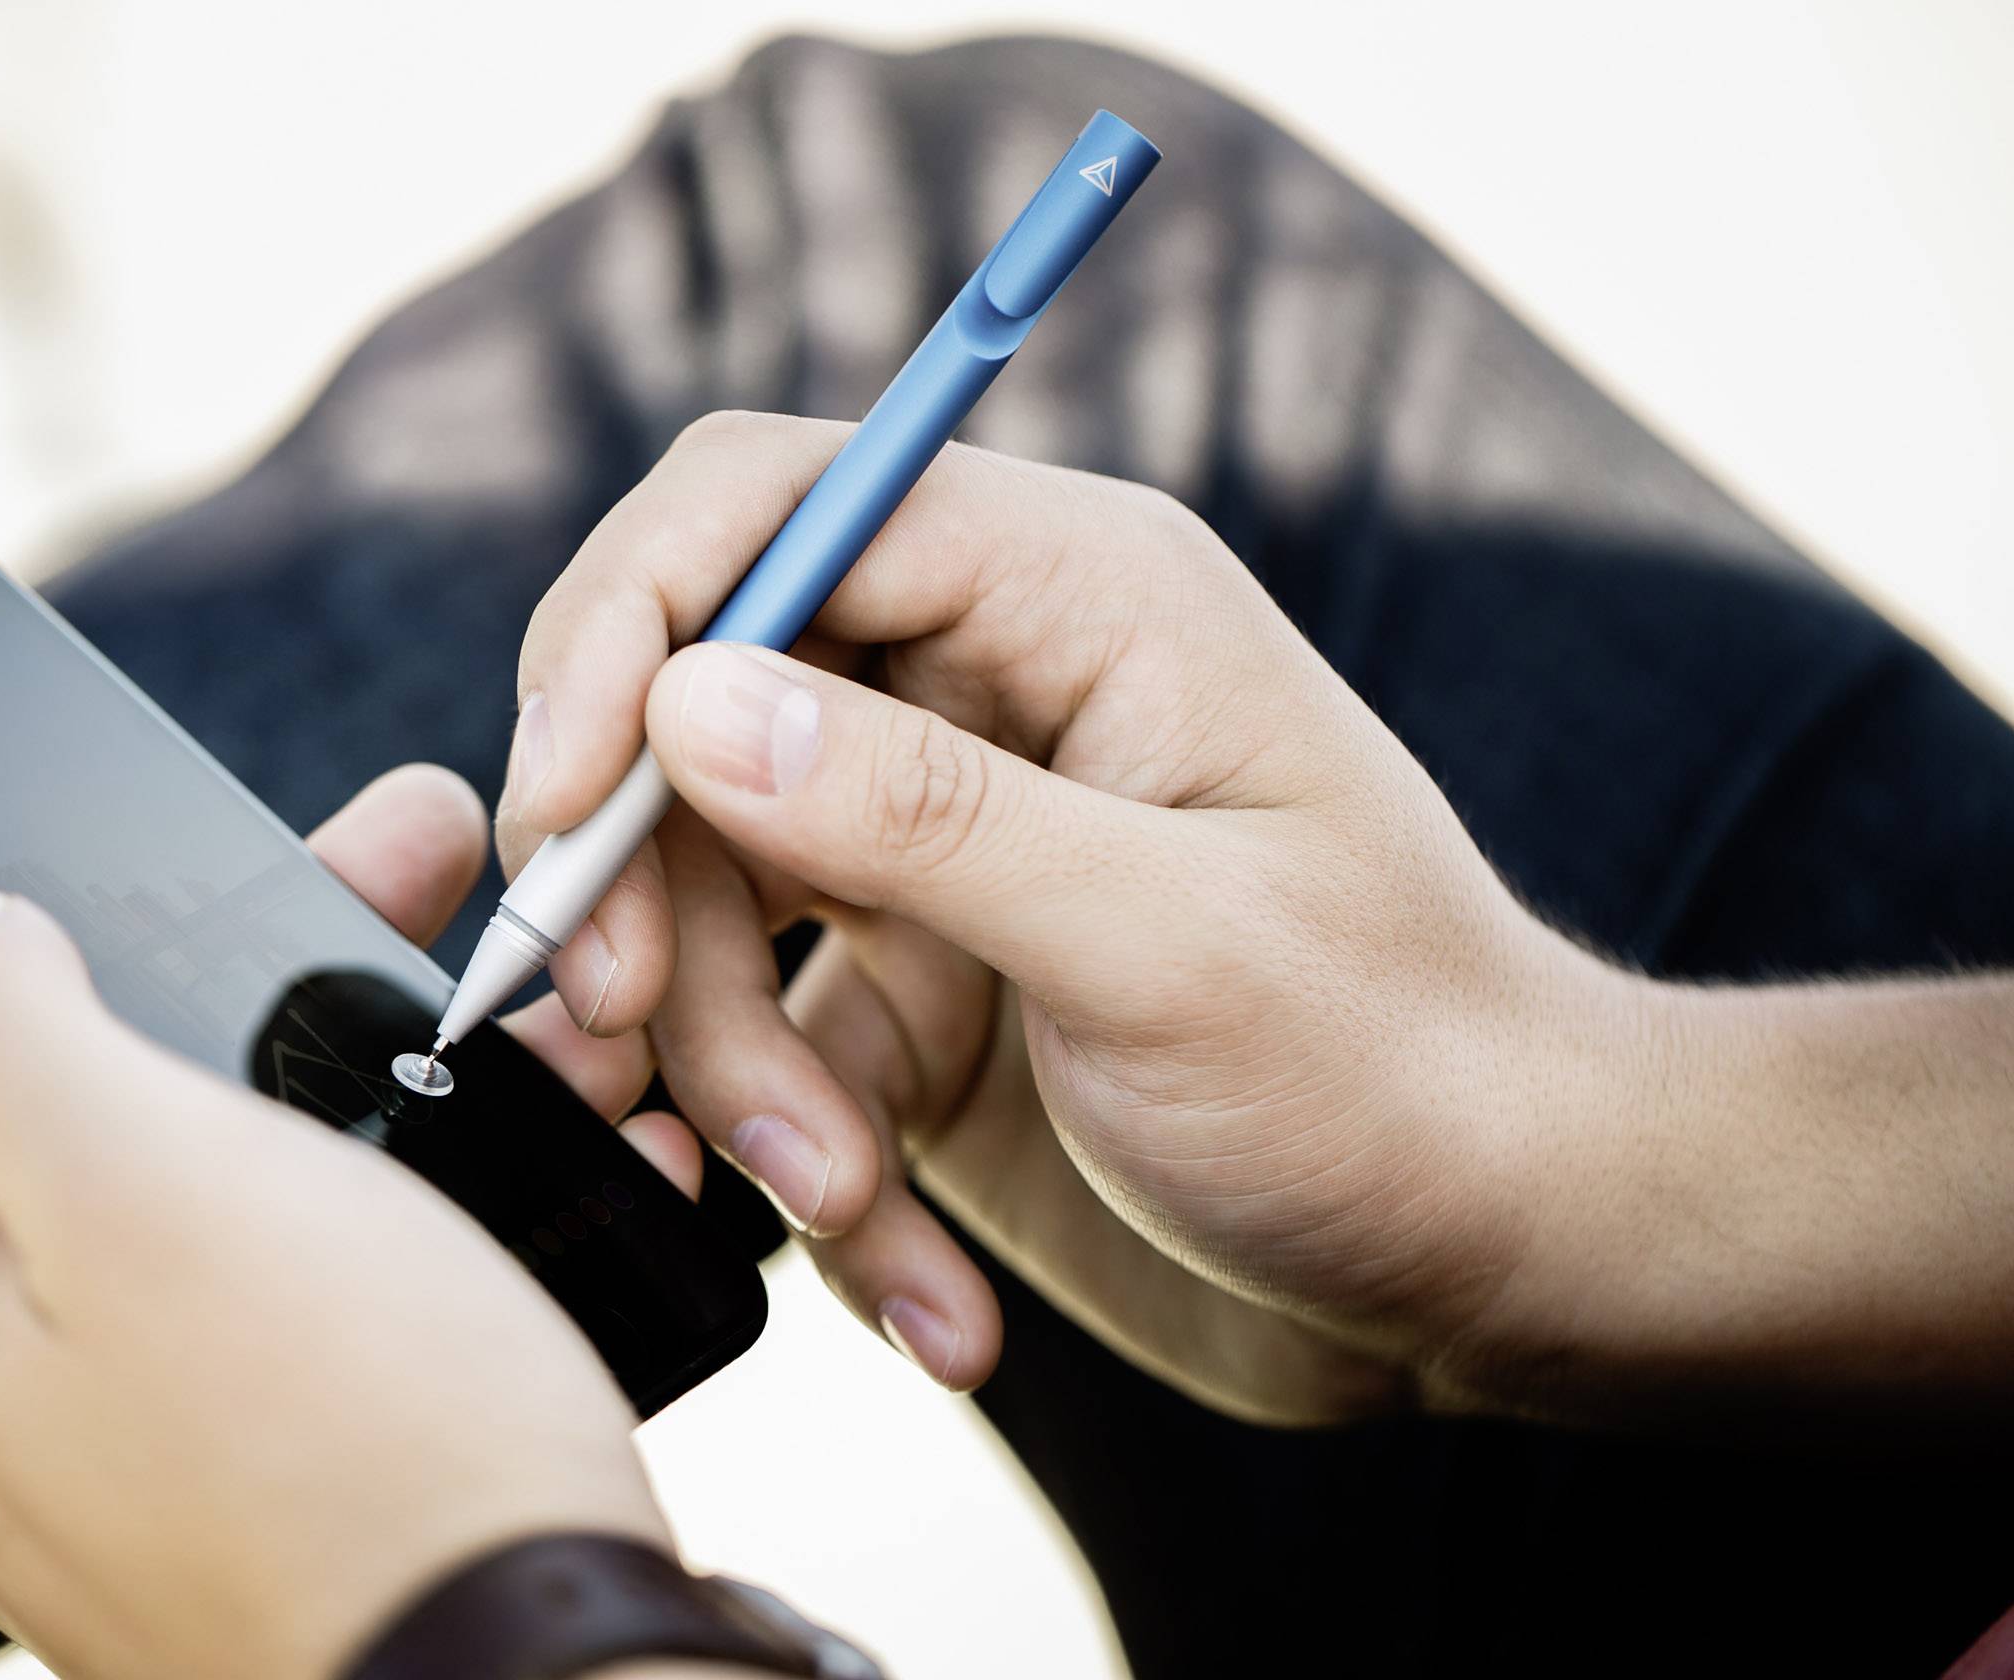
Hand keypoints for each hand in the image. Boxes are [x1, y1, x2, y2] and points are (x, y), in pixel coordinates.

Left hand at [0, 766, 703, 1679]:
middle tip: (460, 926)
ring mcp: (142, 1480)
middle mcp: (8, 1409)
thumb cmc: (355, 1440)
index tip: (310, 855)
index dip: (148, 915)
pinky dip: (437, 1244)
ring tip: (554, 1061)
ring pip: (258, 1218)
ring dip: (400, 1111)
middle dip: (307, 1002)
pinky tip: (537, 1211)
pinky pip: (337, 1330)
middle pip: (141, 1121)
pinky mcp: (275, 1523)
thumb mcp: (136, 1173)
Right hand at [497, 412, 1618, 1421]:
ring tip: (843, 1205)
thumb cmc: (1398, 1074)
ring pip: (711, 905)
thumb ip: (921, 816)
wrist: (1503, 1260)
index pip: (772, 509)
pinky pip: (782, 1059)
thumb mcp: (1168, 947)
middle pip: (698, 714)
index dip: (629, 627)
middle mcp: (986, 697)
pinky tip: (935, 1304)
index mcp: (1071, 598)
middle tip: (623, 1025)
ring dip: (738, 1073)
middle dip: (651, 885)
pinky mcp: (923, 1000)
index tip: (563, 802)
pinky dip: (819, 1182)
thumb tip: (686, 702)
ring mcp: (944, 854)